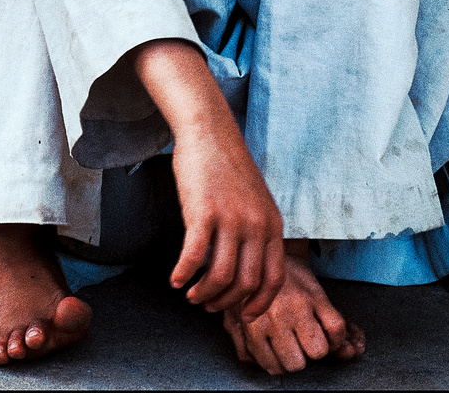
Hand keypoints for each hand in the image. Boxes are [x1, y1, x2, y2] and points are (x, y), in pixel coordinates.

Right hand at [132, 39, 284, 318]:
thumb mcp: (255, 199)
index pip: (273, 278)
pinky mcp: (203, 212)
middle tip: (208, 305)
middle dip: (226, 302)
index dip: (258, 303)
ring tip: (191, 295)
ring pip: (220, 275)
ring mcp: (230, 219)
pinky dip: (183, 274)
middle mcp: (255, 225)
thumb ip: (255, 230)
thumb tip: (246, 263)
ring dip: (204, 293)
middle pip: (245, 283)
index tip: (243, 315)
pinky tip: (175, 279)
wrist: (209, 132)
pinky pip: (194, 256)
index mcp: (272, 224)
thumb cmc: (227, 166)